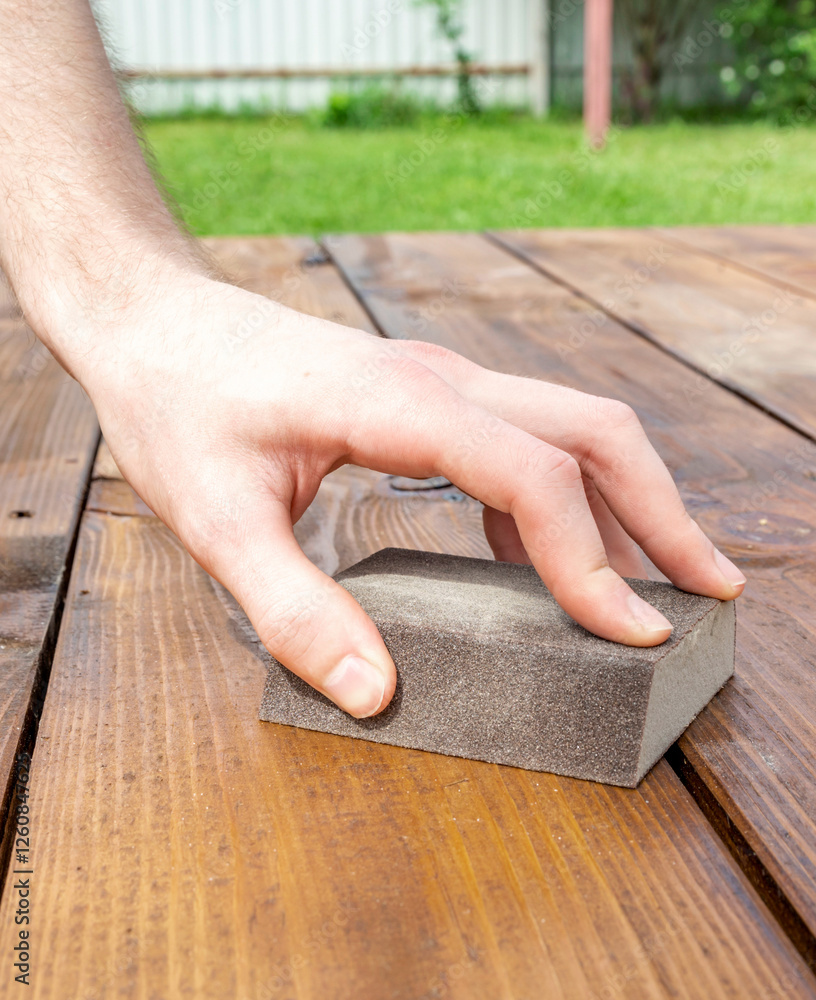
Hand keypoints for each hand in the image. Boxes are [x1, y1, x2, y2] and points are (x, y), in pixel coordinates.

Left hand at [79, 275, 745, 718]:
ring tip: (655, 581)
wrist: (153, 323)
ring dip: (624, 500)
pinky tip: (548, 559)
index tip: (634, 632)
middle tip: (709, 589)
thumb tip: (376, 693)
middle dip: (660, 512)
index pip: (533, 475)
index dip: (592, 561)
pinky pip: (520, 440)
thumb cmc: (177, 406)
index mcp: (399, 400)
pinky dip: (559, 499)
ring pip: (568, 427)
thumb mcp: (215, 521)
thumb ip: (293, 610)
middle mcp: (438, 379)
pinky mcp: (425, 396)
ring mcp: (438, 381)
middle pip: (589, 432)